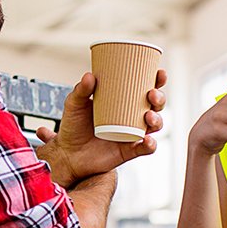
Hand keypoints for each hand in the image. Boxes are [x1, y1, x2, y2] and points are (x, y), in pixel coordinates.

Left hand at [36, 69, 167, 187]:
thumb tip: (89, 76)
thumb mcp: (74, 104)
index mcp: (123, 101)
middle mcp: (131, 117)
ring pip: (154, 126)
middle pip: (155, 106)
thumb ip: (81, 90)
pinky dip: (150, 145)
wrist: (67, 154)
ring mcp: (132, 134)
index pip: (144, 88)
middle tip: (151, 94)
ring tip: (148, 116)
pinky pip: (145, 148)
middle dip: (159, 99)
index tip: (159, 73)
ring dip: (157, 120)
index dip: (156, 80)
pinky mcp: (129, 151)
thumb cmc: (73, 126)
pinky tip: (147, 140)